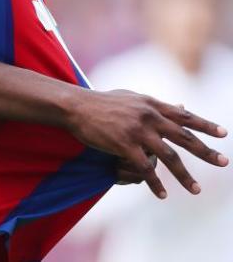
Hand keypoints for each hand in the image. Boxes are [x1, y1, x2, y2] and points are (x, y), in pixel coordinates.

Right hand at [68, 89, 227, 197]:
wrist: (76, 106)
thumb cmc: (102, 102)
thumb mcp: (131, 98)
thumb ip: (156, 105)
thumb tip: (182, 106)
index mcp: (151, 105)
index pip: (184, 116)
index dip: (205, 125)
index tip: (224, 134)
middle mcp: (148, 116)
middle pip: (183, 137)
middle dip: (205, 151)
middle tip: (223, 162)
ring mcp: (137, 131)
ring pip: (168, 157)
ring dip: (184, 175)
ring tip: (195, 190)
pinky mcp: (124, 145)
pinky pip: (145, 168)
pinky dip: (155, 183)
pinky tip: (162, 194)